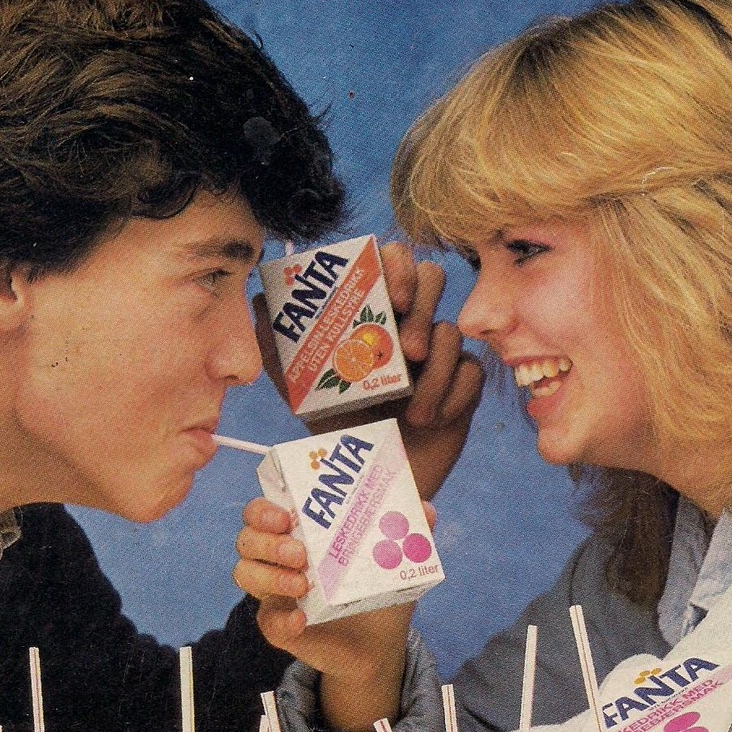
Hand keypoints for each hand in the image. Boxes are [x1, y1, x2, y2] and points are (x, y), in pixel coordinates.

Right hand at [234, 495, 430, 731]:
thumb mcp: (393, 557)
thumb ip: (408, 530)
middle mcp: (277, 560)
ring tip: (302, 583)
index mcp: (297, 533)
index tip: (287, 514)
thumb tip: (426, 510)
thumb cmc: (376, 586)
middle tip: (300, 551)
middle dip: (266, 541)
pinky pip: (267, 622)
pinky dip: (281, 619)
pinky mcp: (281, 628)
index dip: (263, 509)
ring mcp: (275, 594)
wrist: (378, 642)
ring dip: (269, 575)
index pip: (261, 512)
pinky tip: (301, 619)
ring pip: (244, 575)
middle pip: (246, 541)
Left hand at [256, 241, 482, 499]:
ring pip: (450, 331)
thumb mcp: (300, 386)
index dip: (399, 266)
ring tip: (415, 413)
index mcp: (373, 310)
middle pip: (432, 278)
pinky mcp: (464, 380)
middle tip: (408, 351)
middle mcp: (408, 320)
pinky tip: (430, 420)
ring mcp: (439, 349)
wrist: (373, 471)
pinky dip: (450, 396)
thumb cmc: (337, 420)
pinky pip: (470, 371)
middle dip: (423, 309)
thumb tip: (261, 300)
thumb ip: (278, 344)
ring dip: (434, 373)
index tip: (392, 298)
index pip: (393, 260)